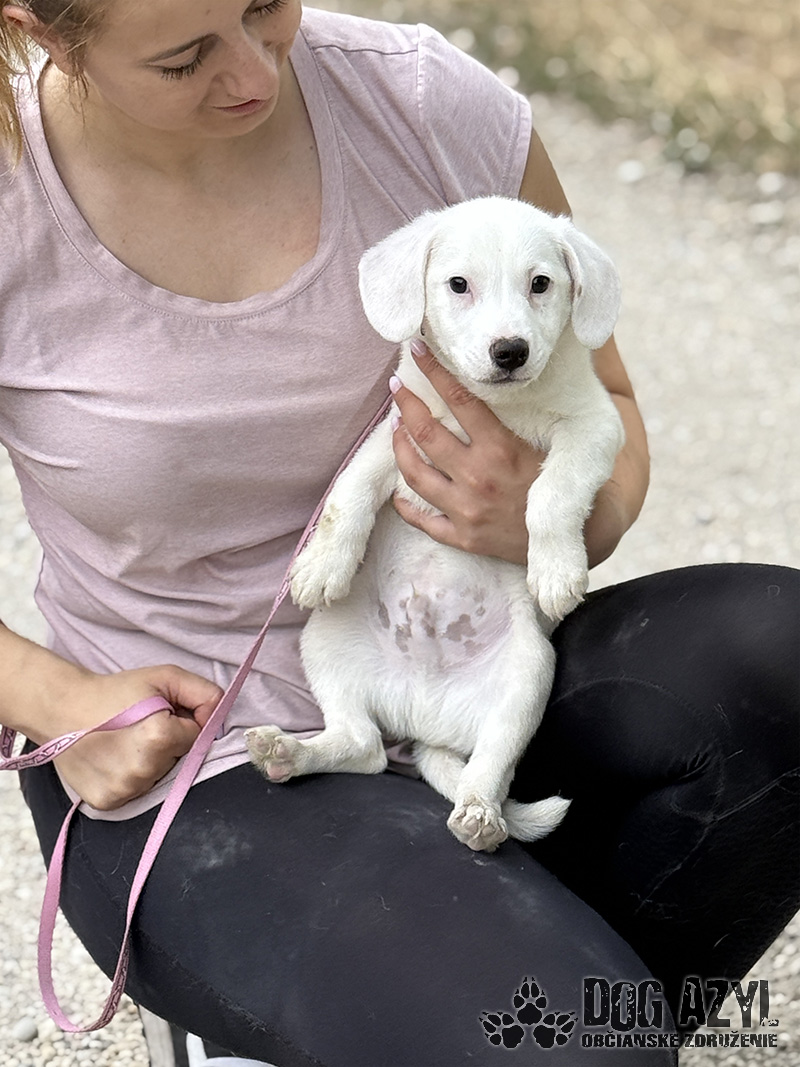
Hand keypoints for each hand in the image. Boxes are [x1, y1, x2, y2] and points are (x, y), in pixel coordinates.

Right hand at [51, 664, 222, 810]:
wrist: (63, 708)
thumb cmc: (116, 691)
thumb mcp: (166, 677)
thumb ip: (205, 693)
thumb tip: (219, 718)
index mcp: (161, 737)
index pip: (197, 737)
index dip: (182, 722)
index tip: (159, 713)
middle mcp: (145, 769)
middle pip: (179, 760)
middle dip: (168, 744)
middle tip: (139, 727)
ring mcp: (125, 789)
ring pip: (158, 777)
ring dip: (150, 762)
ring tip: (124, 742)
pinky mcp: (108, 802)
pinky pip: (136, 792)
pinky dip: (131, 777)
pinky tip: (114, 759)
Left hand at [390, 343, 544, 563]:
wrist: (574, 535)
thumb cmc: (561, 482)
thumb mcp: (547, 442)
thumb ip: (516, 417)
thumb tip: (495, 377)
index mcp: (501, 449)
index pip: (459, 400)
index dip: (434, 371)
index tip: (418, 351)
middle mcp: (478, 478)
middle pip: (426, 432)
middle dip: (406, 404)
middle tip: (397, 388)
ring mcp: (466, 511)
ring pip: (414, 473)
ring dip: (400, 446)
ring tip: (395, 428)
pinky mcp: (463, 537)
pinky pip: (422, 520)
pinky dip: (405, 504)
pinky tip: (398, 490)